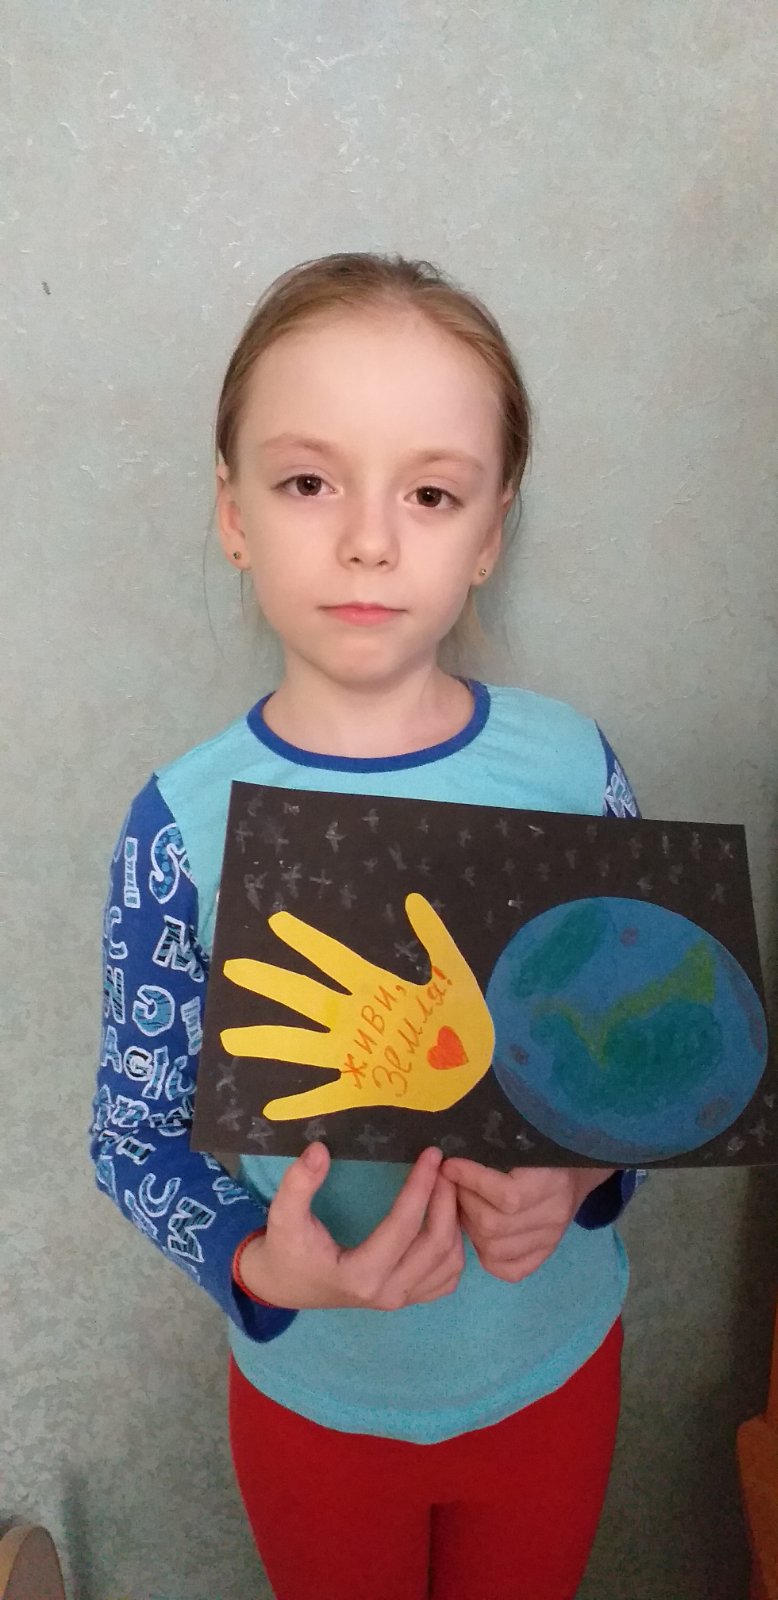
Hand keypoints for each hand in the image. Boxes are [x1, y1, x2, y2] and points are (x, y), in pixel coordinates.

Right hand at [220, 893, 493, 1119]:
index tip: (276, 922)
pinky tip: (272, 1108)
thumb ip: (434, 939)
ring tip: (231, 1037)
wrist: (479, 1065)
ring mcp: (355, 1053)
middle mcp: (355, 1018)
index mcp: (374, 987)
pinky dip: (301, 1103)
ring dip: (268, 1041)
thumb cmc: (463, 1017)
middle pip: (304, 996)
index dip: (307, 941)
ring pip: (302, 1045)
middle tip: (234, 968)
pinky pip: (326, 1095)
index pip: (333, 959)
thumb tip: (412, 900)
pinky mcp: (364, 1086)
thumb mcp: (452, 973)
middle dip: (270, 983)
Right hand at [238, 1142, 465, 1311]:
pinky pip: (448, 1278)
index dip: (421, 1186)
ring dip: (455, 1223)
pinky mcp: (407, 1298)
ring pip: (450, 1263)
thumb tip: (319, 1150)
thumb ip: (298, 1183)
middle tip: (445, 1167)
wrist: (285, 1285)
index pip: (404, 1226)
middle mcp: (387, 1292)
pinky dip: (456, 1247)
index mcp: (360, 1274)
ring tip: (448, 1186)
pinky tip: (446, 1218)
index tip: (432, 1154)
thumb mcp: (283, 1215)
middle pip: (437, 1245)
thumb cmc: (287, 1249)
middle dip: (446, 1201)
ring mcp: (400, 1299)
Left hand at [439, 1160, 614, 1283]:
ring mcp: (550, 1240)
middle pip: (492, 1225)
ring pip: (492, 1249)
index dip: (470, 1180)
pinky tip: (481, 1233)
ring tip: (465, 1206)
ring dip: (469, 1228)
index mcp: (552, 1182)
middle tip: (454, 1186)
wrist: (573, 1170)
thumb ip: (491, 1150)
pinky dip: (486, 1254)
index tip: (449, 1165)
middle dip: (464, 1203)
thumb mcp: (521, 1141)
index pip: (505, 1195)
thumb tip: (450, 1162)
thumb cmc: (541, 1149)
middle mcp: (553, 1216)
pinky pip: (506, 1270)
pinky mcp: (544, 1256)